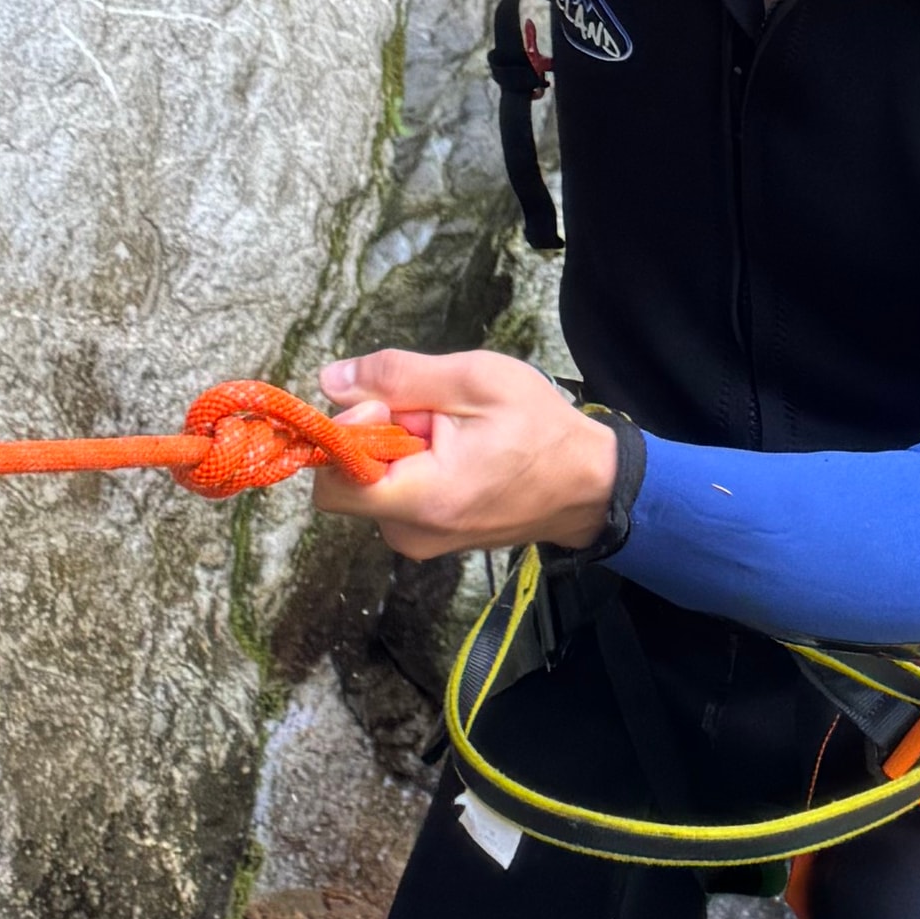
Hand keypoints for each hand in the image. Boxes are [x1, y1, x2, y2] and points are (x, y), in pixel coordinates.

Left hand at [315, 350, 617, 566]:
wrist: (589, 485)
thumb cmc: (540, 429)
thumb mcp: (474, 379)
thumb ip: (397, 377)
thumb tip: (330, 380)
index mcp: (421, 501)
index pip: (331, 484)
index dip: (346, 436)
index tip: (389, 405)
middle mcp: (411, 534)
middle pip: (346, 482)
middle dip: (375, 438)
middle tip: (431, 416)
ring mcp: (419, 542)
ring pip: (371, 485)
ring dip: (397, 451)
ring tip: (454, 435)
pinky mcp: (429, 538)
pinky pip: (395, 496)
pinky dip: (412, 468)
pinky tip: (456, 454)